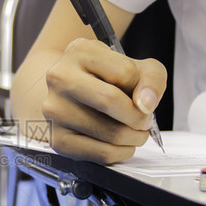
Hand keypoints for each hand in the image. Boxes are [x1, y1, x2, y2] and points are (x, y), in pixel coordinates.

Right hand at [39, 37, 166, 163]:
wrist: (70, 93)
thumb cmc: (106, 79)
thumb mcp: (135, 67)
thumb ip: (151, 78)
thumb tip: (145, 105)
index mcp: (78, 52)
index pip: (124, 73)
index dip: (142, 88)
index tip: (140, 96)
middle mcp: (59, 78)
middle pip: (109, 101)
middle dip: (139, 117)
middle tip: (145, 122)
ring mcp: (54, 110)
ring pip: (110, 132)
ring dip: (134, 137)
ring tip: (135, 132)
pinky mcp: (57, 140)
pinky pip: (102, 154)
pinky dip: (122, 152)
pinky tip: (122, 144)